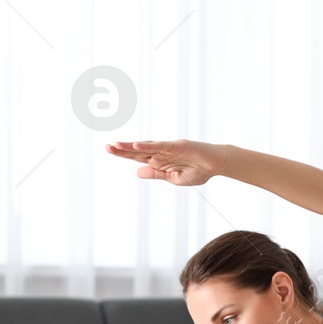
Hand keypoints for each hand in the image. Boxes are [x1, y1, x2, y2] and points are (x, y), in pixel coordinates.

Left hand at [104, 139, 228, 186]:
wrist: (216, 165)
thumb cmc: (198, 171)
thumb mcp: (173, 178)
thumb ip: (156, 174)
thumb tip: (137, 172)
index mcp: (159, 161)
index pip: (138, 157)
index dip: (124, 154)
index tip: (110, 150)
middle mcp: (161, 152)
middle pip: (138, 151)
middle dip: (122, 149)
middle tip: (107, 147)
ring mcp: (168, 148)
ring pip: (146, 146)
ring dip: (131, 146)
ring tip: (116, 145)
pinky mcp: (177, 145)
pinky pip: (160, 145)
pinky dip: (148, 145)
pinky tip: (136, 145)